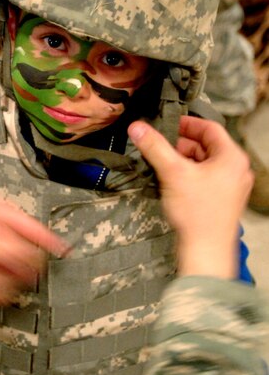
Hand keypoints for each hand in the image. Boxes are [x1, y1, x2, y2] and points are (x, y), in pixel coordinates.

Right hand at [128, 116, 253, 278]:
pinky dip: (187, 175)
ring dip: (182, 161)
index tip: (168, 124)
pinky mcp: (221, 199)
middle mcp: (235, 170)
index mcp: (231, 158)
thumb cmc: (197, 213)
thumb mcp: (172, 173)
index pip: (210, 128)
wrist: (206, 250)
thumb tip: (138, 128)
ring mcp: (230, 186)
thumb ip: (154, 147)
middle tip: (160, 146)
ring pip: (203, 163)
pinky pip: (204, 178)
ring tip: (162, 165)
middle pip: (206, 146)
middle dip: (181, 145)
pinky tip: (170, 181)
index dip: (187, 124)